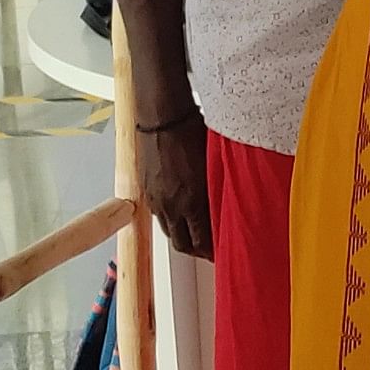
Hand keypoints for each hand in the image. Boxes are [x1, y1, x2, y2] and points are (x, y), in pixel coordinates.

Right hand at [137, 117, 211, 259]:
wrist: (162, 116)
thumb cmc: (192, 132)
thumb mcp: (213, 164)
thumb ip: (217, 190)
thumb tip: (224, 206)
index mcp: (191, 201)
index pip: (202, 241)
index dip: (211, 252)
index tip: (220, 254)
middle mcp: (171, 205)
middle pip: (182, 244)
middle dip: (196, 251)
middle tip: (207, 251)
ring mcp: (156, 199)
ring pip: (168, 231)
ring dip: (181, 236)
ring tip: (193, 234)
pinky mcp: (145, 189)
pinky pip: (158, 215)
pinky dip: (170, 219)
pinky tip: (178, 212)